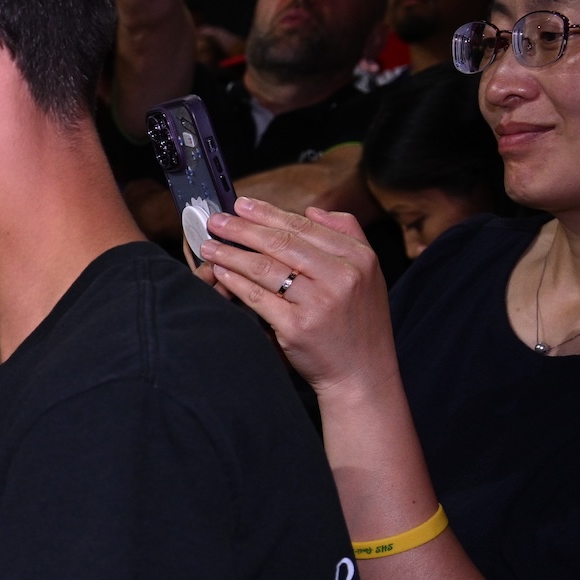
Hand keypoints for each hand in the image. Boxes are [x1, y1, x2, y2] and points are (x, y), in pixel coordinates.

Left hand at [201, 198, 400, 395]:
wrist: (362, 373)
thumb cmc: (359, 323)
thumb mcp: (368, 273)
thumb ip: (347, 234)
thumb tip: (312, 210)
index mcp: (359, 258)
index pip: (305, 227)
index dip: (269, 213)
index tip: (242, 205)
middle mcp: (341, 276)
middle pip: (281, 243)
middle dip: (242, 229)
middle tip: (216, 220)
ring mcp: (319, 302)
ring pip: (265, 268)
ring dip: (231, 254)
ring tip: (210, 246)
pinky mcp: (297, 327)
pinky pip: (258, 297)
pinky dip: (236, 283)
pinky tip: (221, 273)